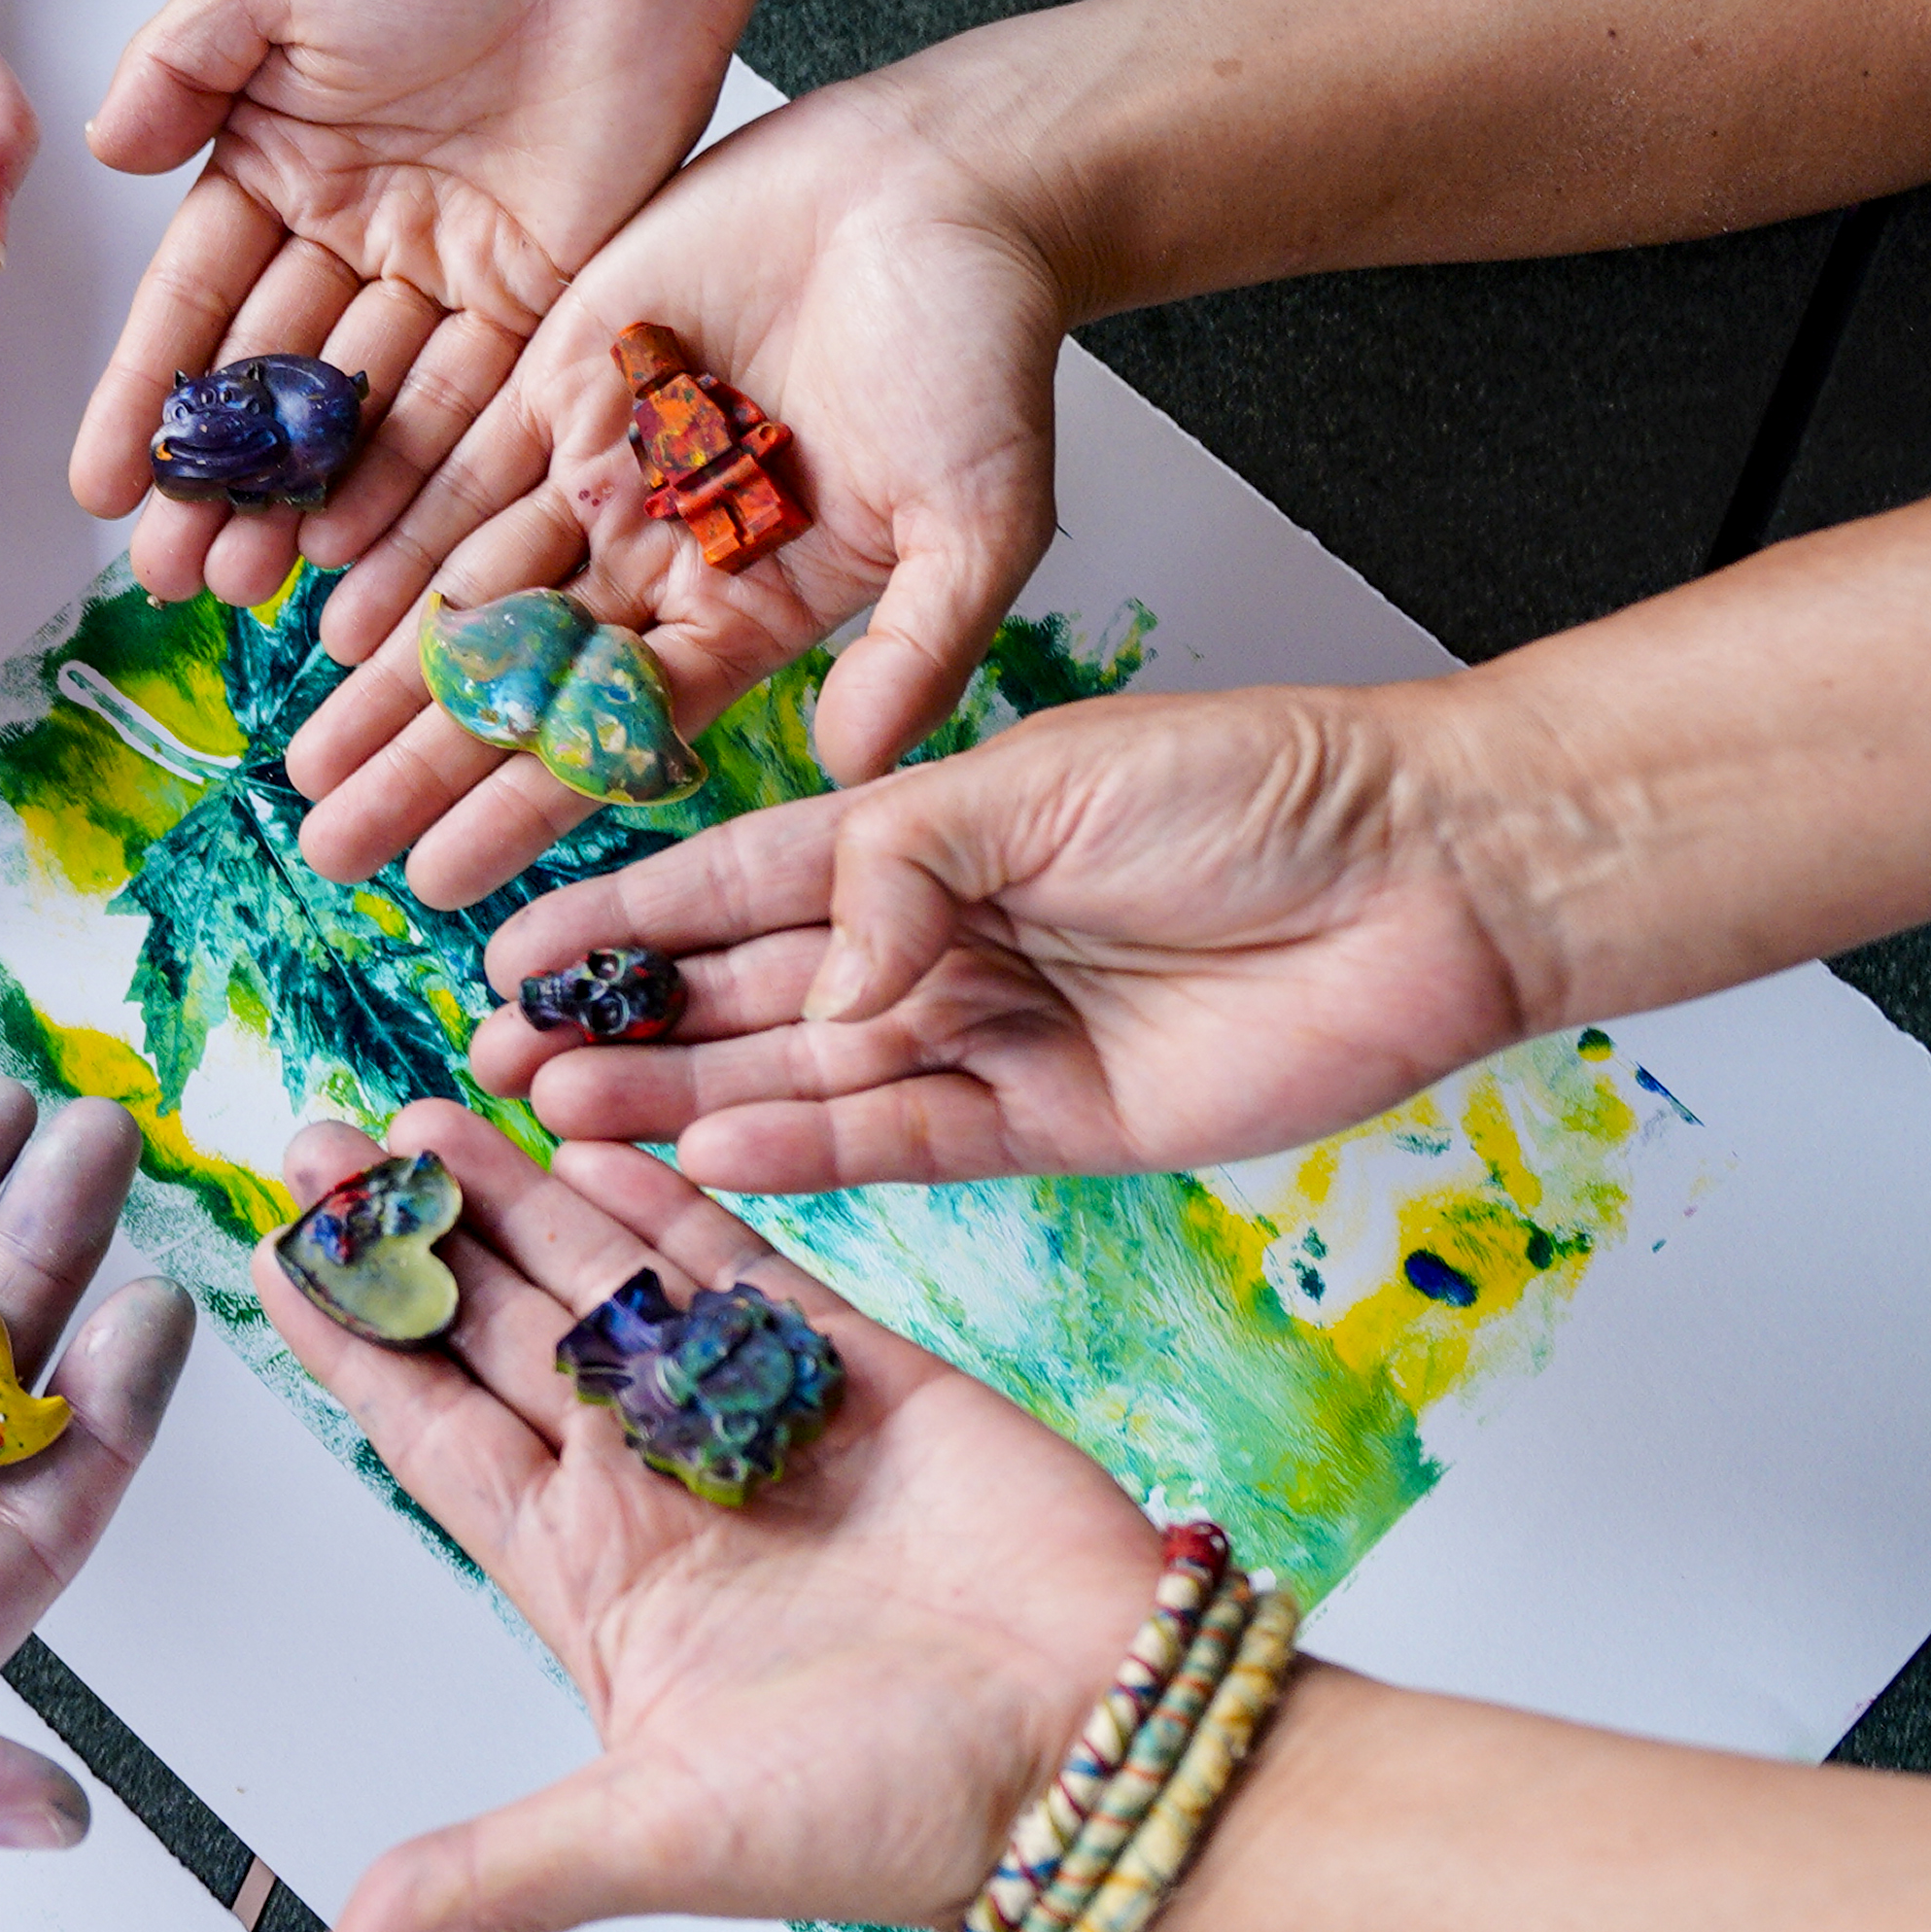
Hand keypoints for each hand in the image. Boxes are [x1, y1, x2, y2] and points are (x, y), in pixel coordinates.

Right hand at [68, 0, 762, 612]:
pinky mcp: (543, 294)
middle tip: (171, 579)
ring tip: (252, 593)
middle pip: (272, 381)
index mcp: (276, 157)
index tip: (101, 486)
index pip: (194, 301)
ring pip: (364, 412)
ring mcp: (448, 271)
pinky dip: (422, 478)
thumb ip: (176, 61)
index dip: (147, 396)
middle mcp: (355, 228)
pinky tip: (366, 547)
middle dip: (218, 484)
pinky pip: (472, 404)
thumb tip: (101, 154)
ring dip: (307, 503)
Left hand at [251, 1105, 1158, 1931]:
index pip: (435, 1441)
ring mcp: (757, 1419)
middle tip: (318, 1139)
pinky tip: (596, 1139)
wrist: (1091, 1749)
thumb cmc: (894, 1812)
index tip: (271, 1259)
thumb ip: (488, 1881)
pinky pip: (743, 1263)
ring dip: (515, 1200)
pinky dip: (670, 1200)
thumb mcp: (652, 1842)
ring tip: (421, 1115)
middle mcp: (659, 1491)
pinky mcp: (861, 1370)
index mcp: (596, 1582)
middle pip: (496, 1338)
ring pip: (603, 1280)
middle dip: (408, 1244)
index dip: (355, 1352)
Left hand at [281, 73, 1072, 904]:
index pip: (617, 734)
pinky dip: (393, 532)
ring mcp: (606, 467)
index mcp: (750, 612)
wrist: (945, 182)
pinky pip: (457, 464)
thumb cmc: (982, 351)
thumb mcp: (980, 518)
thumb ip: (918, 648)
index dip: (525, 806)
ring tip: (304, 765)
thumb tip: (852, 771)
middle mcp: (663, 557)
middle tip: (326, 848)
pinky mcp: (562, 370)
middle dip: (424, 766)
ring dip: (386, 677)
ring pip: (473, 590)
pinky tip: (323, 604)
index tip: (438, 885)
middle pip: (523, 682)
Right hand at [472, 678, 1561, 1182]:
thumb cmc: (1259, 784)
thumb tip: (808, 985)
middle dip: (625, 1024)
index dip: (624, 910)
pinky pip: (902, 1145)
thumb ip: (897, 869)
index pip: (736, 876)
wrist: (1428, 874)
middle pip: (749, 992)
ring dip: (684, 1098)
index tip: (511, 939)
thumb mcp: (1042, 779)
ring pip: (803, 1078)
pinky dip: (806, 1152)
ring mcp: (992, 1033)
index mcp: (926, 829)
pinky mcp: (1055, 1123)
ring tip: (566, 1115)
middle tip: (502, 1059)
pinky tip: (712, 1150)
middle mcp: (942, 938)